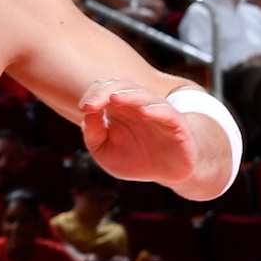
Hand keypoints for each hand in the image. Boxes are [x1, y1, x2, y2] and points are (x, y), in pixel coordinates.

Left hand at [79, 78, 210, 189]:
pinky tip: (145, 112)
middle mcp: (138, 106)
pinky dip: (157, 110)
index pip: (105, 89)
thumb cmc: (134, 159)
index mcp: (119, 108)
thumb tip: (87, 115)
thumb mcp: (105, 152)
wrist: (167, 173)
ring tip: (115, 99)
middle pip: (122, 87)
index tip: (84, 108)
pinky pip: (167, 113)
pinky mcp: (176, 125)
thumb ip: (93, 135)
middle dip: (106, 92)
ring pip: (144, 96)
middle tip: (92, 105)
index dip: (94, 94)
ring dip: (129, 96)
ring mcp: (158, 112)